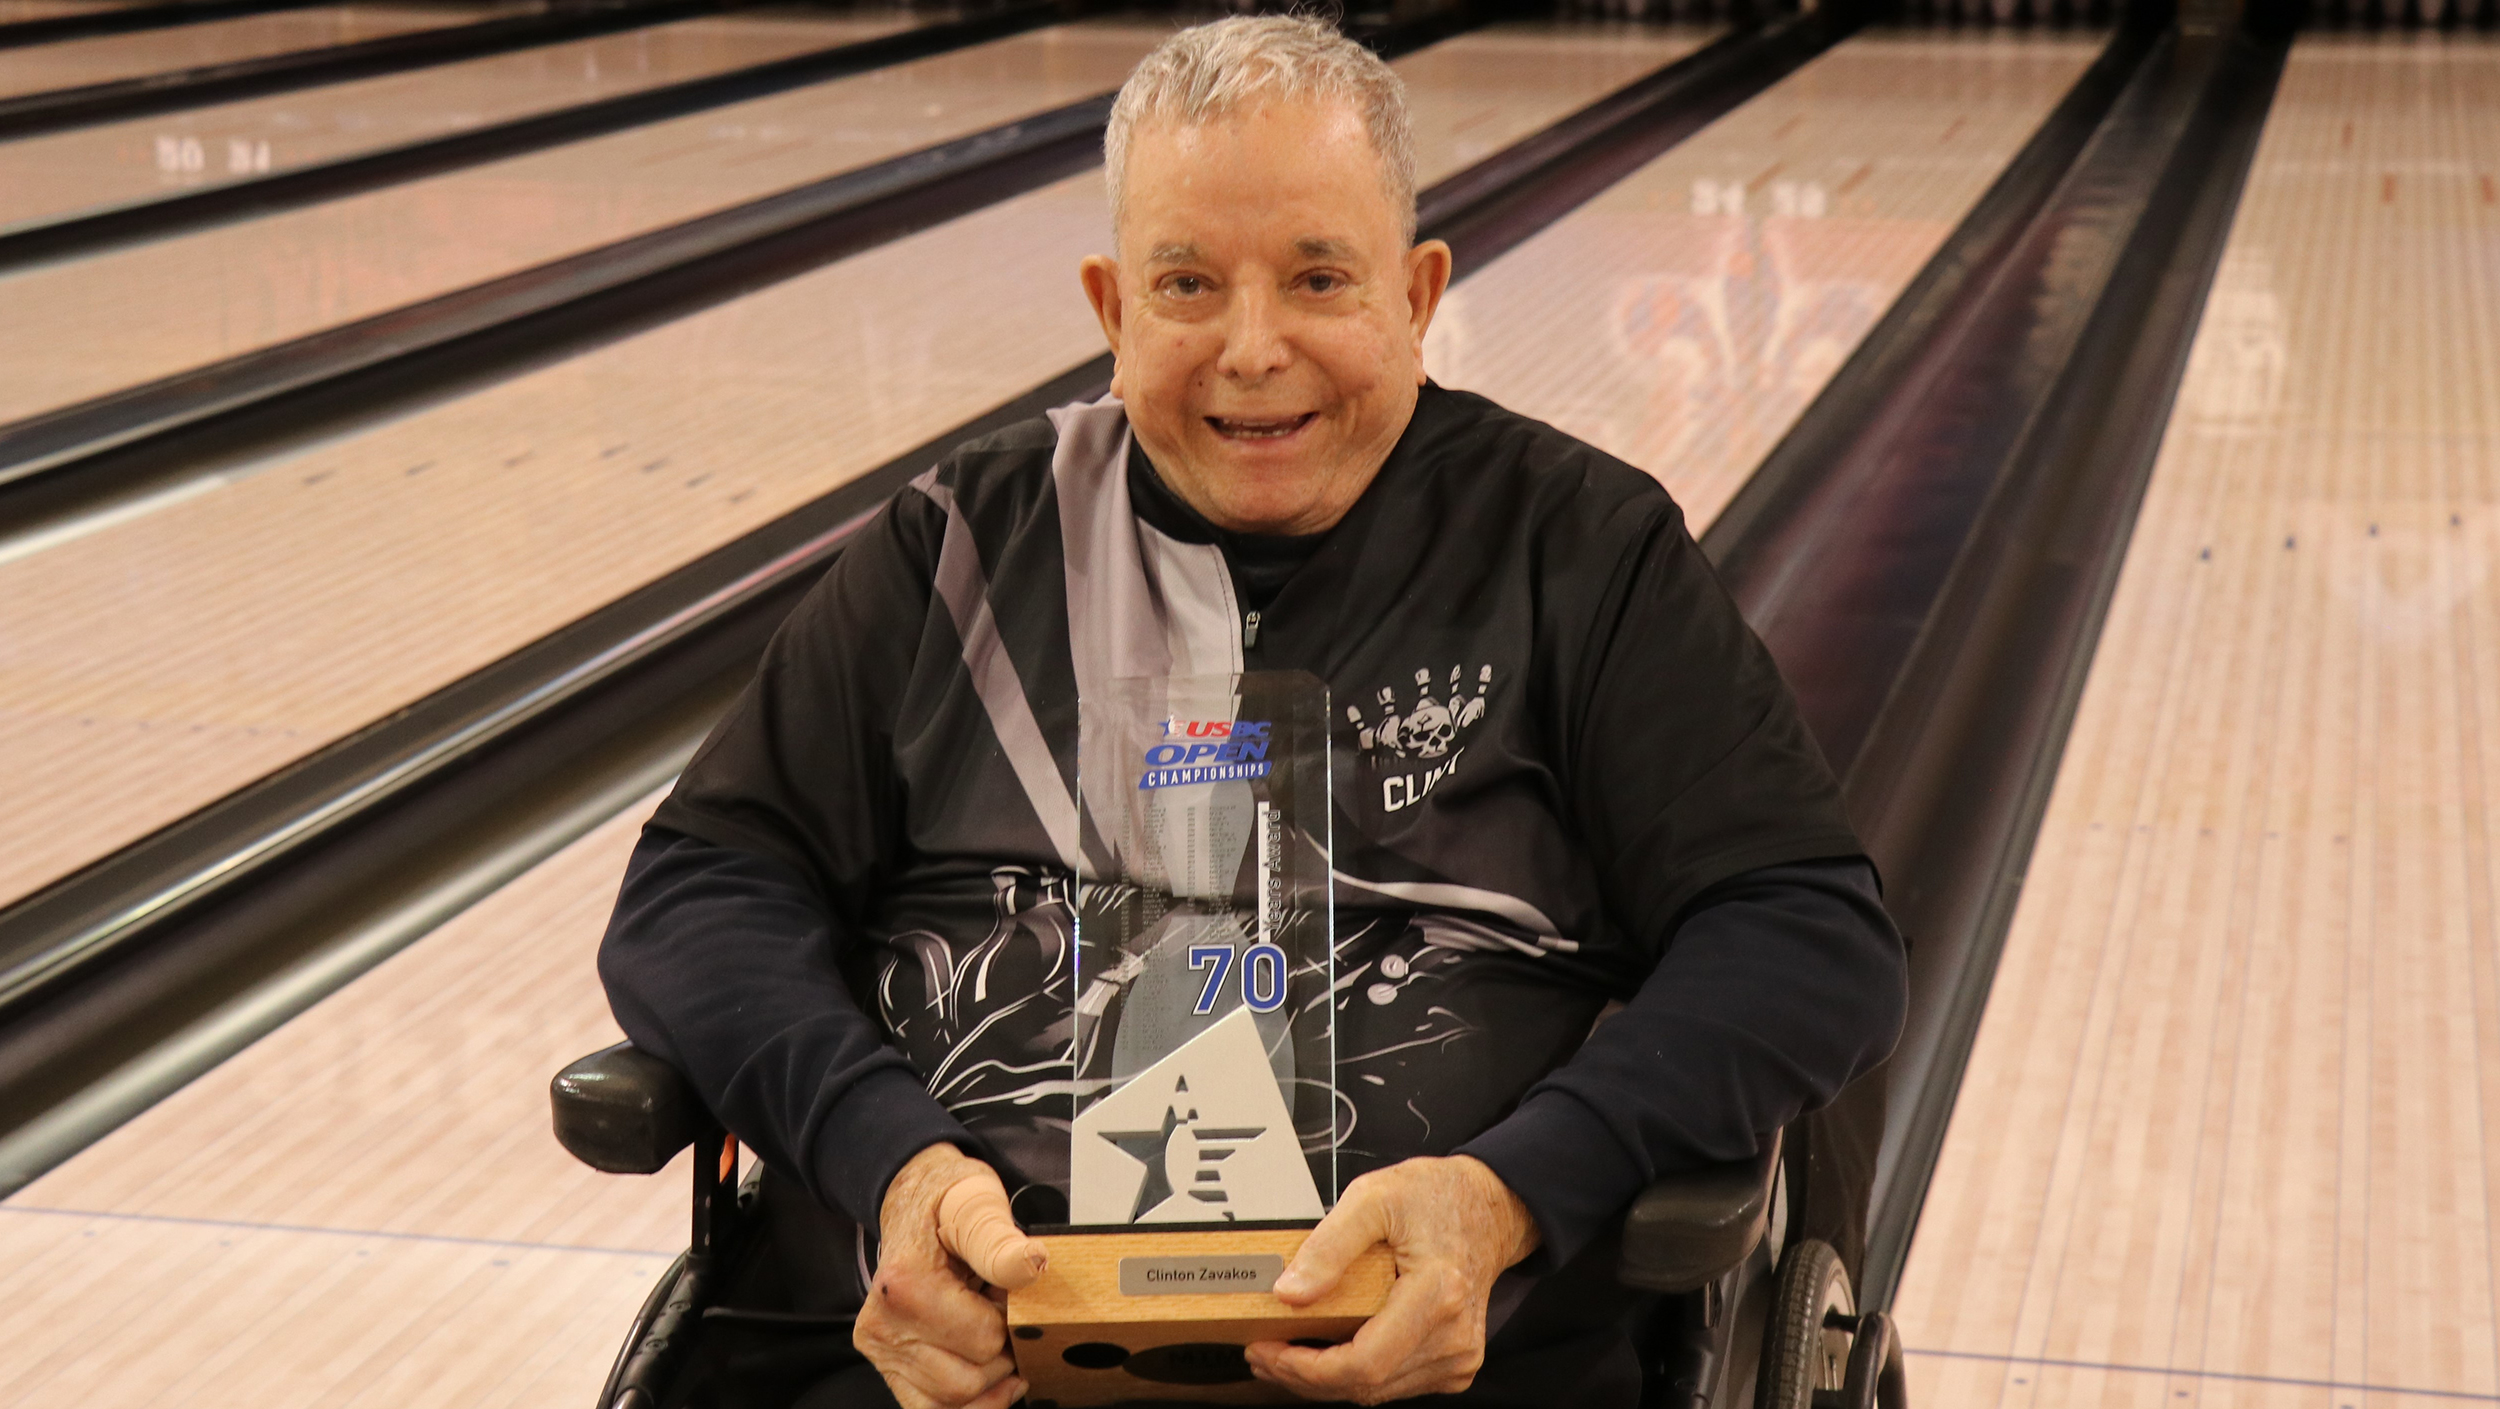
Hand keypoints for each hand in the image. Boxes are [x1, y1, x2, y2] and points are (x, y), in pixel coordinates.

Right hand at [854, 1143, 1049, 1408]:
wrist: (913, 1202)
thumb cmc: (947, 1203)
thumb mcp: (977, 1203)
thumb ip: (1000, 1240)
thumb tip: (1031, 1264)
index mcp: (906, 1284)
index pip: (984, 1339)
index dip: (1012, 1320)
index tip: (1009, 1291)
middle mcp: (884, 1322)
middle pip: (969, 1380)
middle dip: (1001, 1351)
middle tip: (1000, 1310)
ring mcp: (881, 1348)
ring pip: (952, 1402)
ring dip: (986, 1374)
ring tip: (986, 1329)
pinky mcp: (885, 1364)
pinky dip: (968, 1404)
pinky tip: (991, 1382)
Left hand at [1246, 1155, 1540, 1403]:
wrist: (1489, 1209)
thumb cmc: (1437, 1198)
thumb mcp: (1373, 1197)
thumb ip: (1329, 1245)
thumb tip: (1290, 1292)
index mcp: (1437, 1294)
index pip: (1364, 1363)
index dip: (1306, 1369)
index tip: (1268, 1350)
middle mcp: (1453, 1335)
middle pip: (1365, 1385)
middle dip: (1304, 1376)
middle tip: (1263, 1352)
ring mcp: (1458, 1355)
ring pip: (1376, 1392)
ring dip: (1325, 1379)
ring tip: (1285, 1352)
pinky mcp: (1454, 1364)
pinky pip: (1392, 1384)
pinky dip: (1353, 1374)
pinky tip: (1326, 1353)